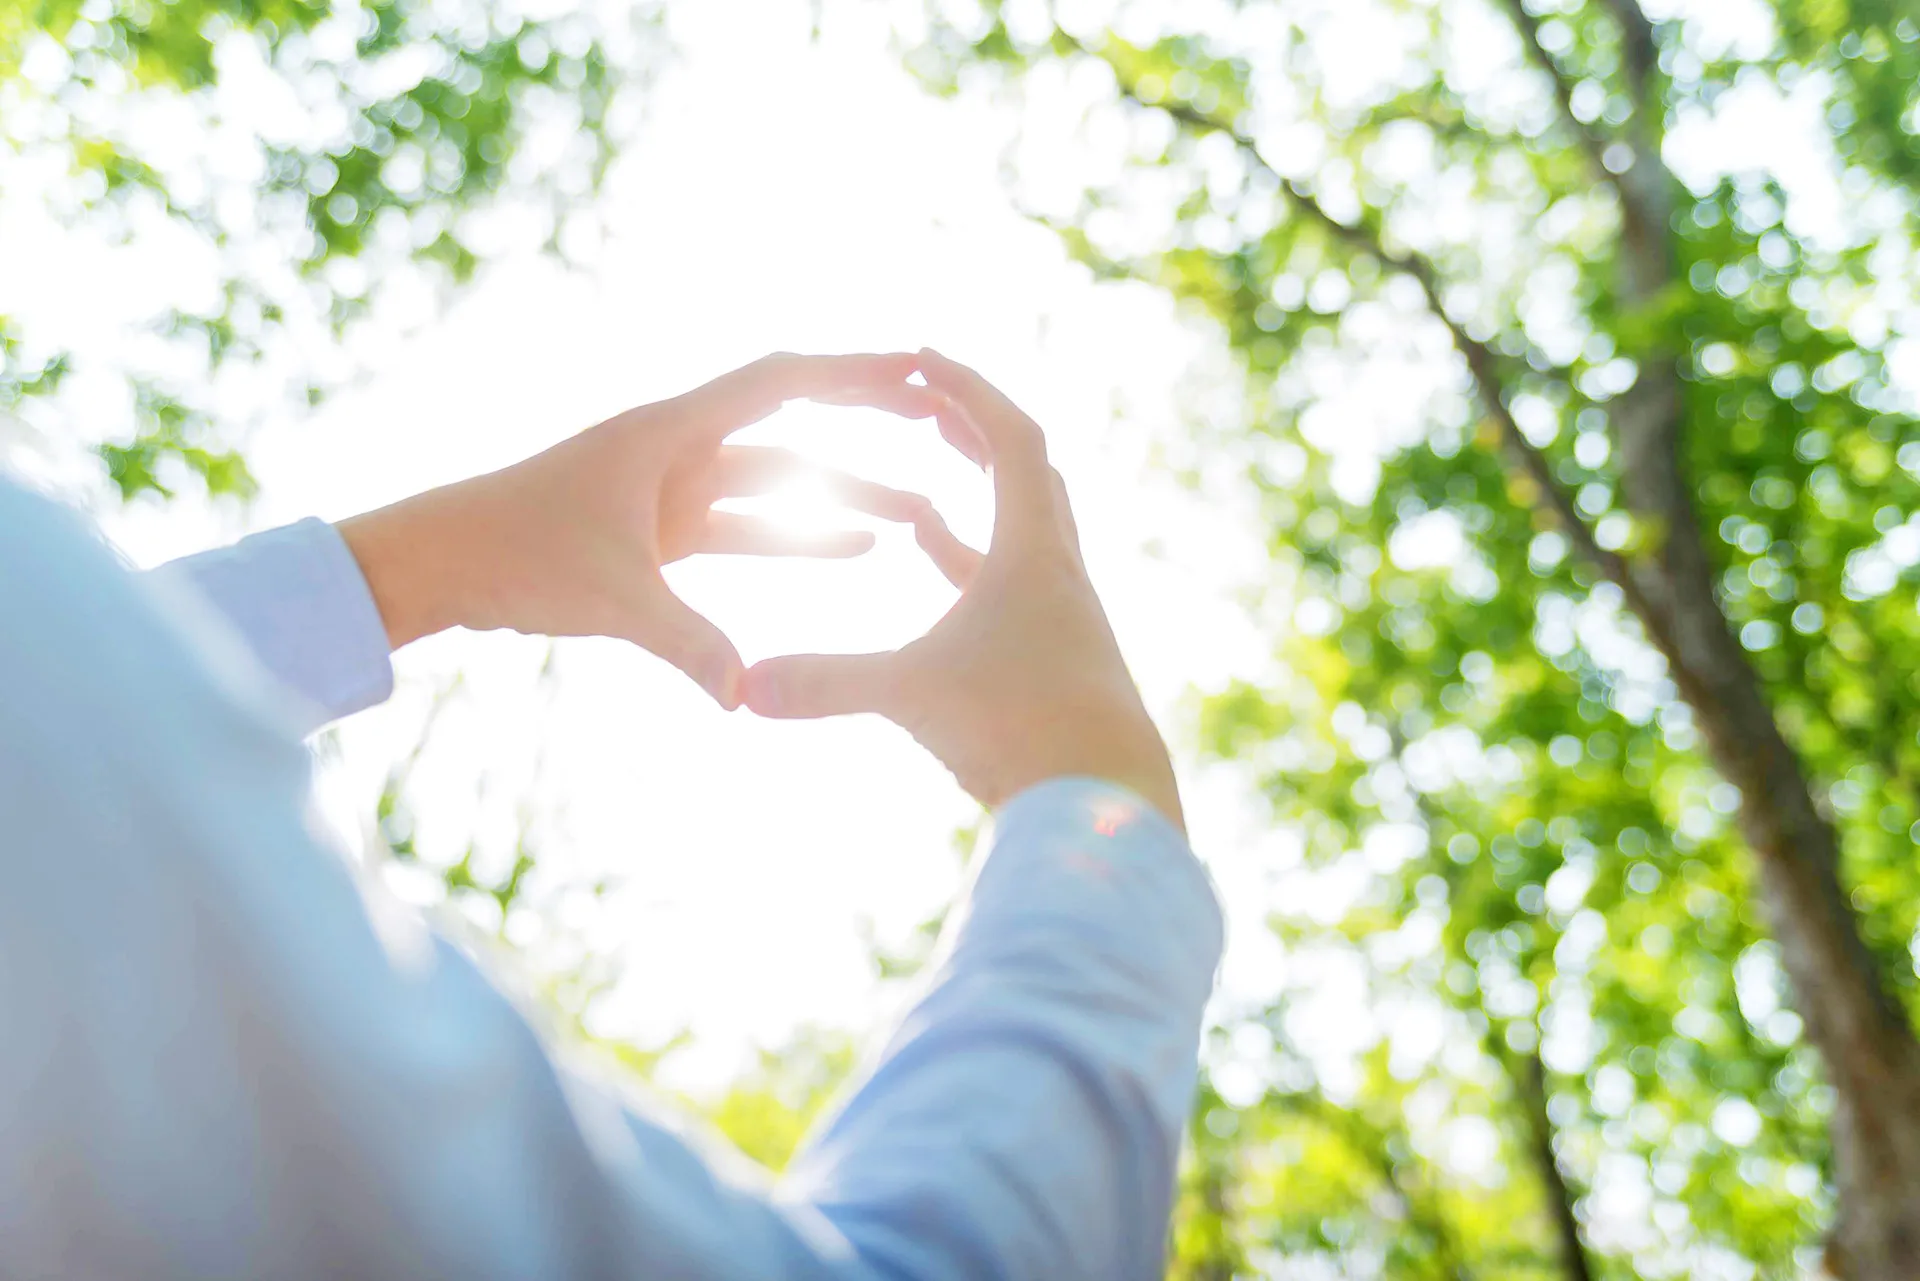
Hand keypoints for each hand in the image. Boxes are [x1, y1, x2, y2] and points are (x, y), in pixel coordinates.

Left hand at [336, 353, 941, 706]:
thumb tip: (744, 695)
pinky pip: (750, 528)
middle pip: (793, 425)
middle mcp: (679, 447)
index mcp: (670, 430)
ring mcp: (672, 489)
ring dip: (842, 498)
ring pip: (779, 485)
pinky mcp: (663, 532)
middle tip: (939, 426)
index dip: (853, 374)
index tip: (917, 371)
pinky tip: (854, 554)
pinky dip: (799, 538)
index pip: (781, 384)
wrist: (439, 562)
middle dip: (866, 425)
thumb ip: (685, 642)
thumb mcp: (608, 595)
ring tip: (917, 518)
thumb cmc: (511, 552)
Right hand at [741, 350, 1183, 830]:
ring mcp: (1067, 618)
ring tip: (919, 487)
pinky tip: (941, 569)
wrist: (1109, 805)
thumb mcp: (912, 695)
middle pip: (1028, 473)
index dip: (967, 392)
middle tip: (925, 407)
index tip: (923, 361)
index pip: (1011, 438)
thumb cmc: (1021, 731)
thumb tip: (740, 687)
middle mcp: (1061, 573)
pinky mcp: (1062, 660)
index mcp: (1034, 551)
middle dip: (974, 433)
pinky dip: (975, 566)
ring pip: (1025, 533)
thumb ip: (824, 684)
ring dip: (978, 500)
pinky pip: (1017, 589)